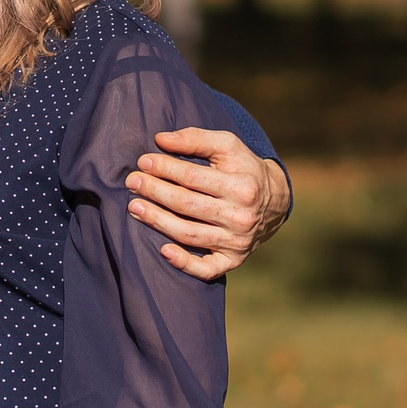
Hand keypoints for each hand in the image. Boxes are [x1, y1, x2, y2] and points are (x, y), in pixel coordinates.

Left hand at [129, 129, 289, 280]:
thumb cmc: (243, 169)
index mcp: (241, 186)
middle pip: (187, 205)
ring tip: (134, 208)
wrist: (274, 201)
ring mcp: (236, 241)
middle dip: (154, 192)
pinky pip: (207, 269)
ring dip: (157, 221)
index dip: (164, 168)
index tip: (143, 162)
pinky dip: (184, 263)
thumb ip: (195, 139)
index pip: (193, 177)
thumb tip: (160, 139)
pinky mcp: (233, 260)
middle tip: (132, 182)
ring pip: (189, 234)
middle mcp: (240, 216)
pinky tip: (163, 251)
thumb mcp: (228, 146)